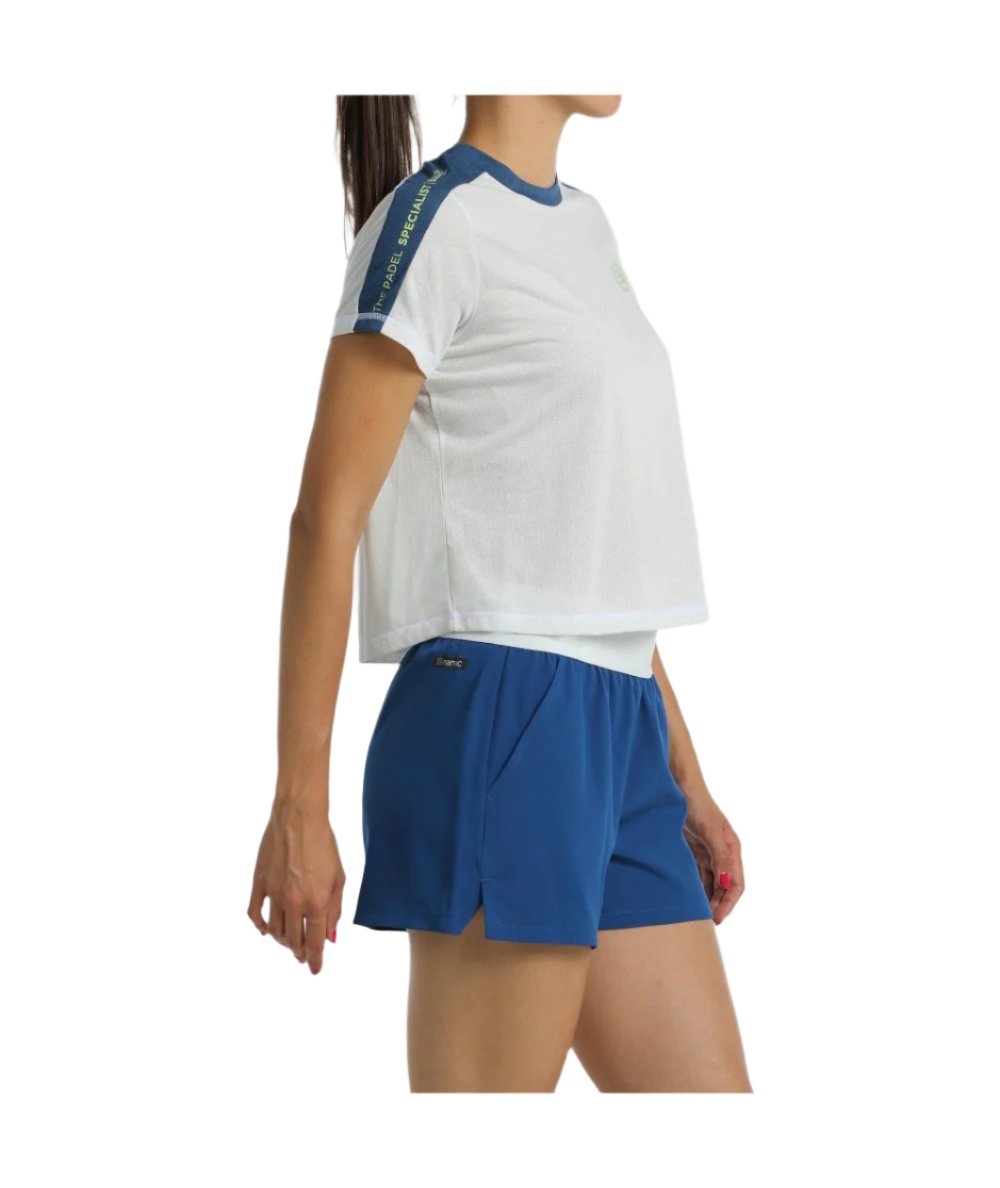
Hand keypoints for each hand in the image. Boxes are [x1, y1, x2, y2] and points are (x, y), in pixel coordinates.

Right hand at [247, 799, 345, 973]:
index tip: (315, 969)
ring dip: (282, 941)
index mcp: (317, 901)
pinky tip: (265, 930)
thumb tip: (331, 937)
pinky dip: (259, 926)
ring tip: (289, 941)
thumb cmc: (323, 843)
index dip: (315, 959)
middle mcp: (294, 901)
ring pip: (274, 931)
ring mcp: (274, 893)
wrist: (299, 817)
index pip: (316, 942)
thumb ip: (334, 910)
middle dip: (300, 952)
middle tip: (304, 955)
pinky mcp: (259, 883)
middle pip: (293, 941)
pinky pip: (254, 913)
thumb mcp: (339, 877)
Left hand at [681, 789, 743, 924]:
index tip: (718, 918)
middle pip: (724, 887)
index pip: (736, 884)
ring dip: (706, 899)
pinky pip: (697, 875)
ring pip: (710, 883)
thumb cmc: (696, 804)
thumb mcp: (710, 830)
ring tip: (695, 915)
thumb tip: (728, 883)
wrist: (677, 786)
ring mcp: (708, 852)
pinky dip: (694, 888)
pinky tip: (687, 898)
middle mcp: (722, 853)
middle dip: (717, 905)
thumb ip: (721, 856)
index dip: (729, 903)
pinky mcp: (693, 851)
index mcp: (732, 849)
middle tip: (705, 922)